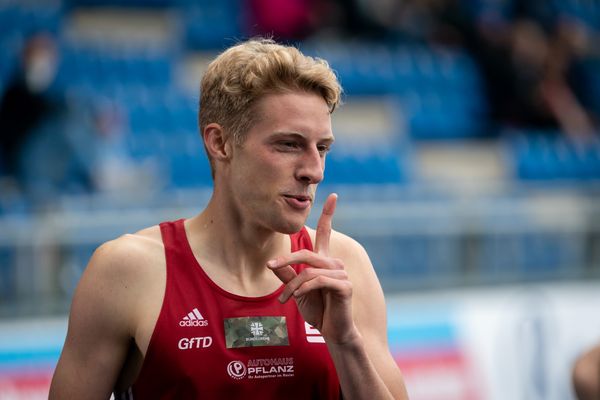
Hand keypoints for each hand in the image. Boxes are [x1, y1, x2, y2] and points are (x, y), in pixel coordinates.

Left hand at [267, 193, 356, 343]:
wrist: (332, 331)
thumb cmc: (317, 310)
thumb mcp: (297, 290)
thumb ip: (287, 275)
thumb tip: (272, 262)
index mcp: (325, 261)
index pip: (327, 232)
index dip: (329, 214)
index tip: (334, 195)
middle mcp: (335, 263)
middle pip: (307, 253)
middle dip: (286, 259)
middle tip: (269, 266)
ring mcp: (342, 273)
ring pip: (309, 270)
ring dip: (292, 285)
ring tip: (284, 299)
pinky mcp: (345, 285)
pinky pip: (318, 280)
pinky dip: (304, 288)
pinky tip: (297, 297)